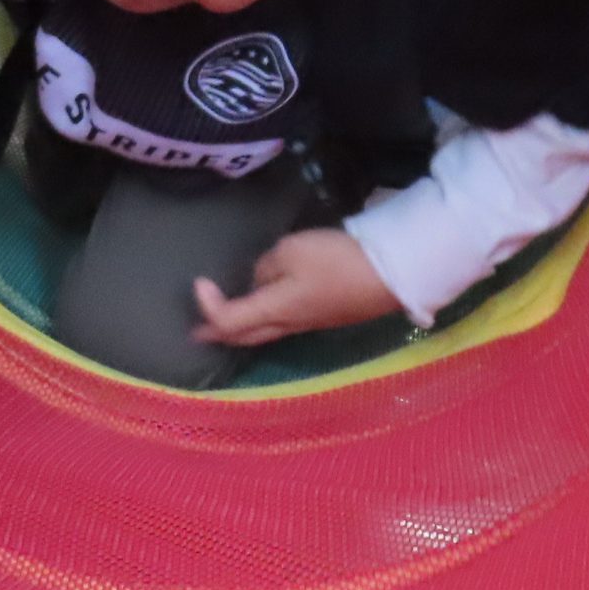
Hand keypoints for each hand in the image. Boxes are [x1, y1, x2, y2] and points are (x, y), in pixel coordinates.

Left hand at [192, 228, 399, 349]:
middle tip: (199, 332)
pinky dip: (264, 320)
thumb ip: (268, 266)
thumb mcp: (292, 252)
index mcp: (274, 310)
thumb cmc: (336, 261)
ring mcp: (309, 324)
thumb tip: (261, 279)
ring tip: (227, 320)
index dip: (208, 306)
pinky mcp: (326, 317)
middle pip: (244, 337)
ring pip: (265, 333)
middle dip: (219, 334)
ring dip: (242, 328)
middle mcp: (287, 325)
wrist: (389, 276)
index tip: (200, 283)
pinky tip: (267, 307)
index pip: (228, 321)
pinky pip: (284, 324)